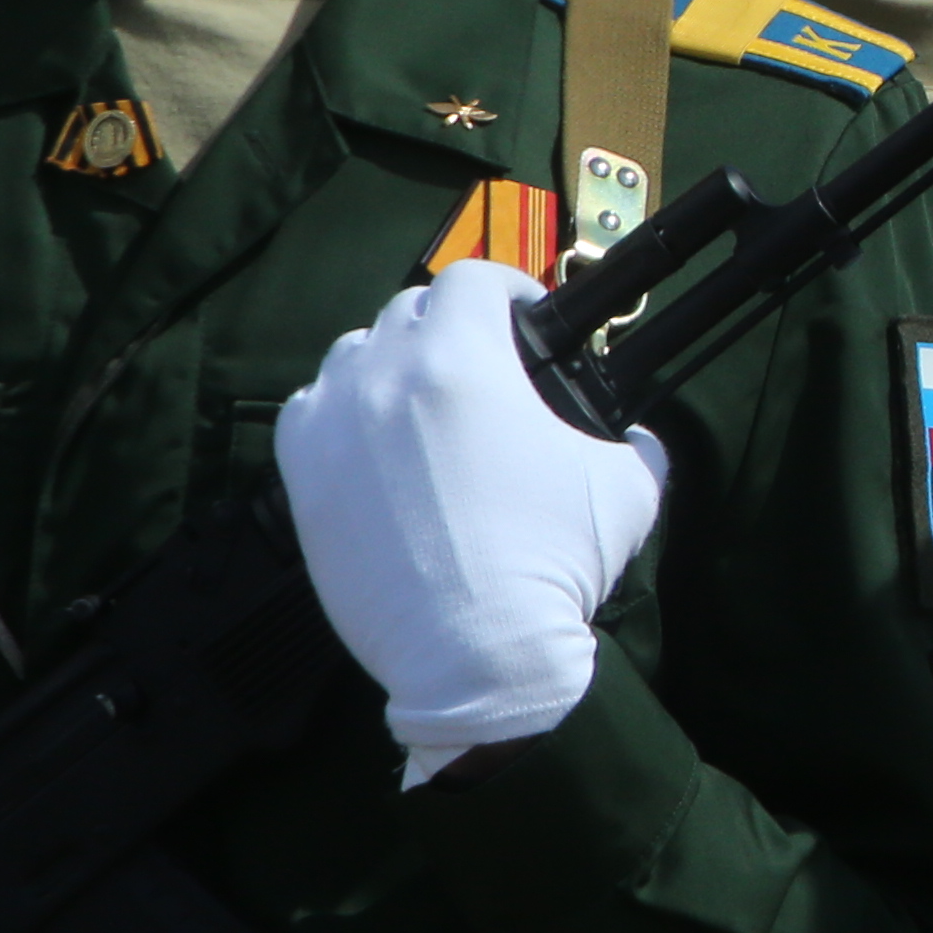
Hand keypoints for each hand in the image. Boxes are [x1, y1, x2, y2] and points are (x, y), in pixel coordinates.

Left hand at [276, 260, 666, 784]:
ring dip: (391, 364)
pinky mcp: (302, 477)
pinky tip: (375, 445)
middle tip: (485, 369)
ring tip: (424, 405)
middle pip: (411, 311)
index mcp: (465, 362)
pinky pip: (312, 410)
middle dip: (452, 328)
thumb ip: (630, 437)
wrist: (473, 654)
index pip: (475, 279)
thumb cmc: (551, 565)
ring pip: (354, 354)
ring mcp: (334, 426)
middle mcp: (387, 377)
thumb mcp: (630, 486)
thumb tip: (627, 433)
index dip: (509, 291)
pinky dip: (342, 412)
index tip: (527, 319)